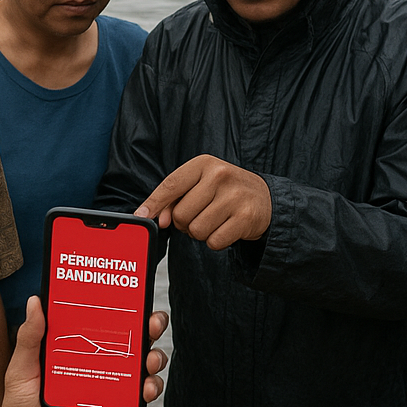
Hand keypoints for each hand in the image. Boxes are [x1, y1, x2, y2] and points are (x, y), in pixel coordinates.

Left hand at [0, 298, 168, 406]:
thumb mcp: (21, 369)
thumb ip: (29, 338)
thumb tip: (34, 302)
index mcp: (81, 348)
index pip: (108, 321)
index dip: (127, 307)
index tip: (137, 295)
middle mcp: (100, 363)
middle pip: (134, 339)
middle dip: (151, 326)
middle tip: (153, 324)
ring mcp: (110, 386)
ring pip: (143, 366)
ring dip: (155, 357)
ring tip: (151, 360)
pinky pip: (139, 398)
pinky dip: (151, 389)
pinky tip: (147, 388)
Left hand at [135, 155, 271, 249]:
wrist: (265, 199)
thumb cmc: (226, 191)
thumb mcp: (201, 184)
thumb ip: (175, 198)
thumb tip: (157, 218)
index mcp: (204, 164)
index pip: (171, 184)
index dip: (154, 203)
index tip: (141, 215)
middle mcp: (220, 175)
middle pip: (181, 214)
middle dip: (185, 222)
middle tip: (201, 214)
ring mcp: (234, 196)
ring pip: (196, 231)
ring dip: (201, 233)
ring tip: (215, 220)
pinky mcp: (245, 217)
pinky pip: (214, 242)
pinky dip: (216, 241)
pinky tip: (226, 228)